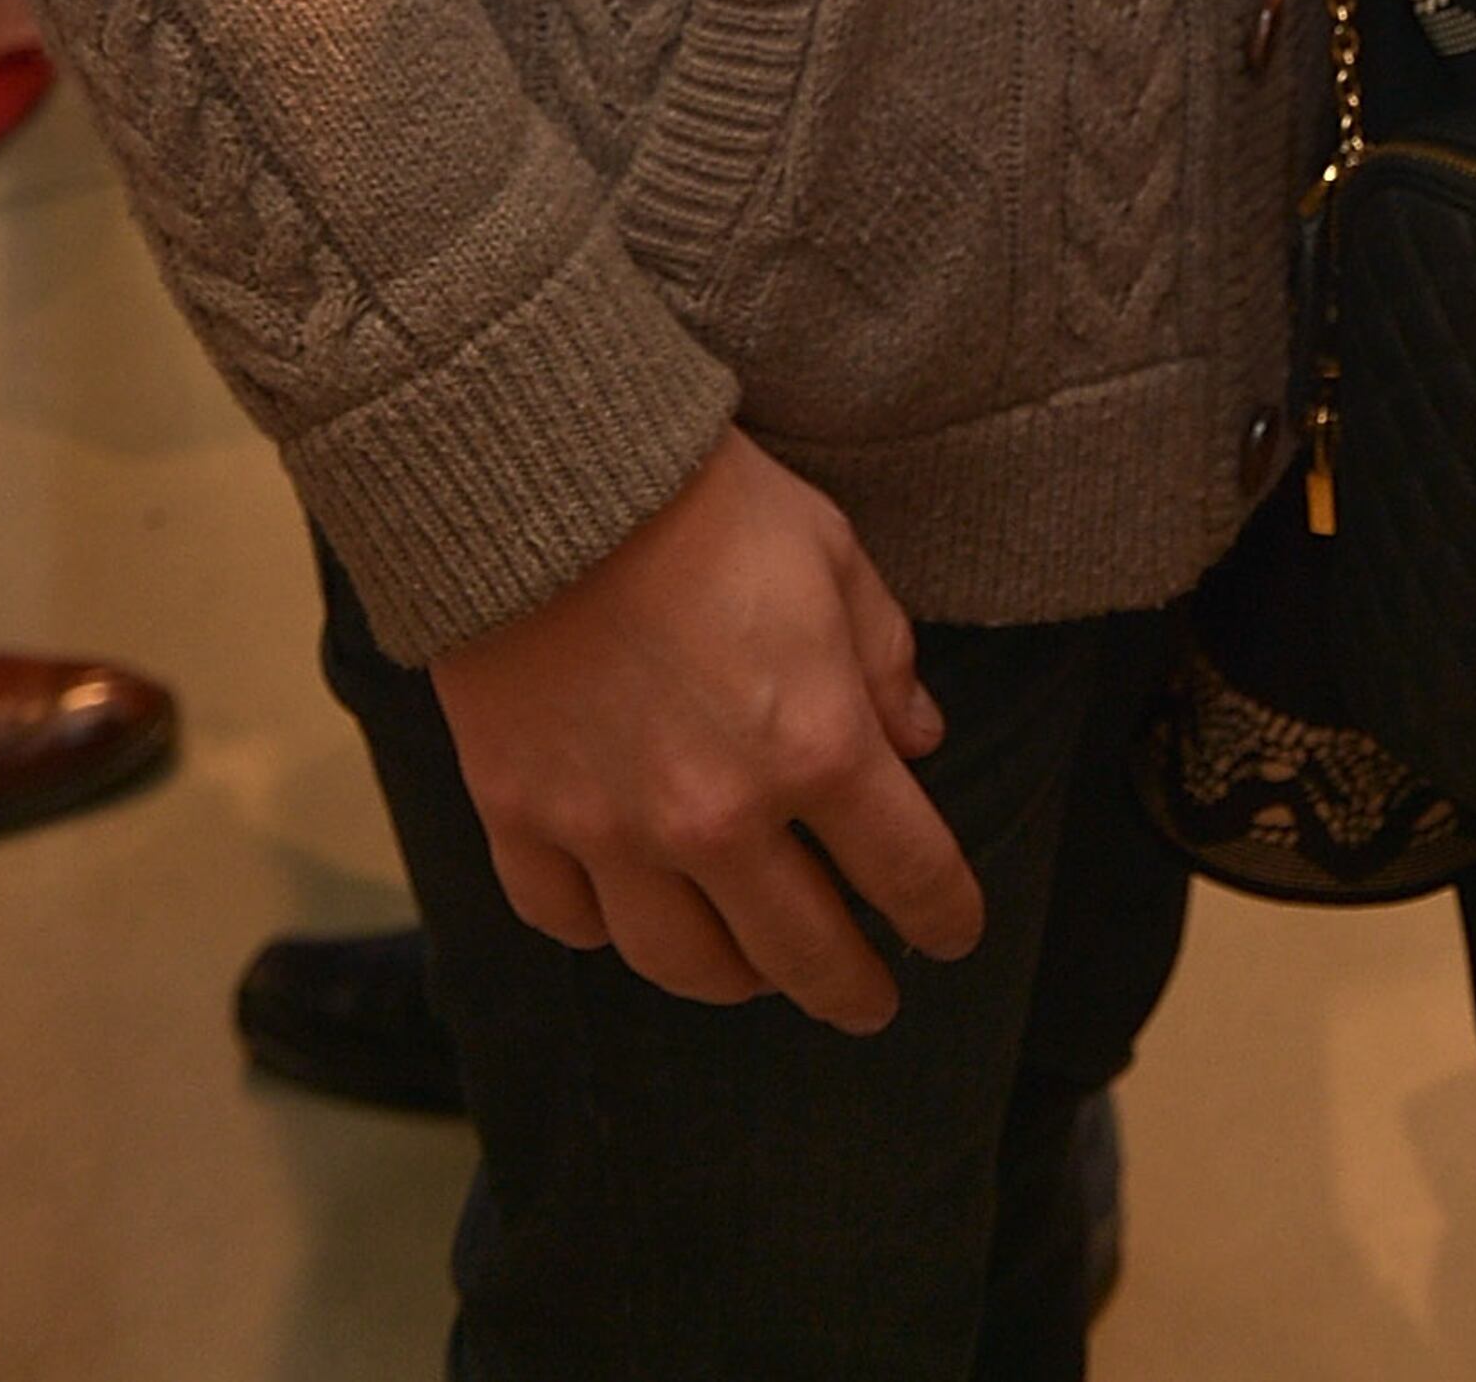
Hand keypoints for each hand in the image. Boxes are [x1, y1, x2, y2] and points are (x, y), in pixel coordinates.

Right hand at [430, 429, 982, 1026]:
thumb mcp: (831, 552)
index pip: (908, 870)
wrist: (540, 474)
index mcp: (815, 746)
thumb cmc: (701, 500)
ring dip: (732, 977)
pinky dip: (601, 929)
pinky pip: (566, 919)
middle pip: (801, 951)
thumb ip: (883, 656)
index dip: (943, 914)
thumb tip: (918, 740)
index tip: (953, 933)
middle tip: (868, 1002)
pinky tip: (626, 914)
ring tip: (753, 970)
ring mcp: (612, 831)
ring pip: (683, 962)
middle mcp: (719, 816)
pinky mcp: (522, 818)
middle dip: (849, 987)